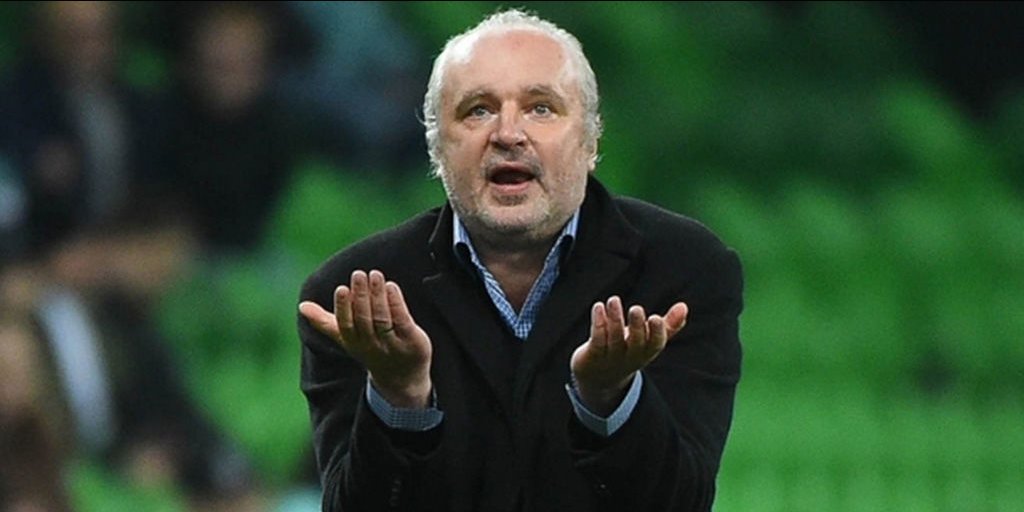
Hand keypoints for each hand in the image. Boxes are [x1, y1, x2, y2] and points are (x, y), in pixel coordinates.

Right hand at [299, 270, 432, 407]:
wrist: (402, 378)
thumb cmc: (371, 348)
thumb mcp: (347, 338)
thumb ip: (326, 322)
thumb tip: (302, 306)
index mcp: (353, 343)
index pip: (346, 325)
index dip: (343, 308)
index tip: (342, 289)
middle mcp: (372, 345)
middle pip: (365, 320)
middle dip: (361, 297)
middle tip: (359, 274)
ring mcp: (393, 345)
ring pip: (383, 319)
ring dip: (378, 296)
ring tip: (375, 275)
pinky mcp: (412, 341)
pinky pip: (403, 321)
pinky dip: (396, 303)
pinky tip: (391, 286)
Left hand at [570, 297, 687, 414]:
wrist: (599, 380)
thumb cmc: (628, 352)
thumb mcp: (648, 342)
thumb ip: (667, 325)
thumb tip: (684, 306)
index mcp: (646, 352)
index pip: (655, 345)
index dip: (656, 333)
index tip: (656, 318)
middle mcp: (629, 355)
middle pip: (635, 342)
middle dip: (636, 326)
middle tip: (636, 309)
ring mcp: (611, 356)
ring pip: (614, 338)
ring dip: (615, 319)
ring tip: (613, 300)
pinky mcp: (593, 355)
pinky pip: (596, 339)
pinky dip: (598, 323)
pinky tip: (598, 307)